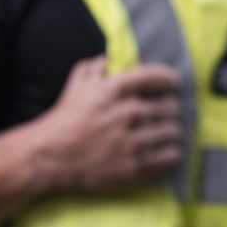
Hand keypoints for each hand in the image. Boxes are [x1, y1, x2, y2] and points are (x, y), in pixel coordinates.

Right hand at [30, 56, 182, 193]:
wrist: (51, 156)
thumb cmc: (65, 119)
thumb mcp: (77, 84)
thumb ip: (94, 67)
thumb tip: (109, 60)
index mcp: (115, 90)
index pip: (159, 78)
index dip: (170, 81)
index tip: (172, 86)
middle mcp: (129, 113)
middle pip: (172, 106)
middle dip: (170, 109)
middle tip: (165, 114)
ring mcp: (134, 141)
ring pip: (175, 132)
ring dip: (172, 132)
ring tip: (165, 134)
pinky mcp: (137, 166)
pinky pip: (172, 156)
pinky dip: (172, 153)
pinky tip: (165, 152)